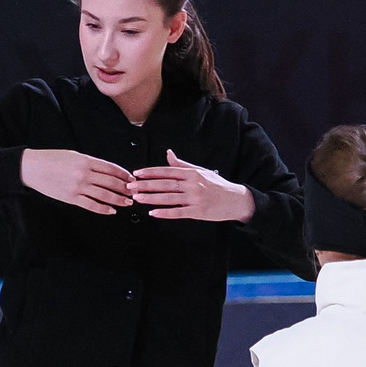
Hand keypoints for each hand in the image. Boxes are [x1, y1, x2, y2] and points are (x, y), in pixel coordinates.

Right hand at [21, 148, 133, 214]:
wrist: (33, 168)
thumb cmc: (52, 159)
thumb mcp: (73, 155)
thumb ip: (90, 163)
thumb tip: (106, 171)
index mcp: (86, 161)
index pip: (111, 168)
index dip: (124, 174)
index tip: (131, 178)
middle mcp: (84, 174)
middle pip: (111, 182)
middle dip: (125, 188)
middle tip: (134, 192)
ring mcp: (78, 187)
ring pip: (104, 195)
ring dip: (118, 200)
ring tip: (127, 203)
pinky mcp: (71, 198)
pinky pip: (91, 205)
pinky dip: (103, 209)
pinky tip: (111, 211)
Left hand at [129, 151, 253, 221]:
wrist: (235, 200)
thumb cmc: (217, 185)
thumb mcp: (201, 171)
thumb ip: (182, 164)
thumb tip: (168, 153)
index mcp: (191, 173)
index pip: (166, 171)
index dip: (150, 172)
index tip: (136, 173)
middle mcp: (192, 185)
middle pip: (164, 184)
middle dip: (145, 185)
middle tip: (130, 186)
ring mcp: (195, 199)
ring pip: (168, 198)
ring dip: (151, 198)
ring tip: (137, 198)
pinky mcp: (197, 212)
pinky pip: (178, 213)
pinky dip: (164, 213)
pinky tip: (153, 213)